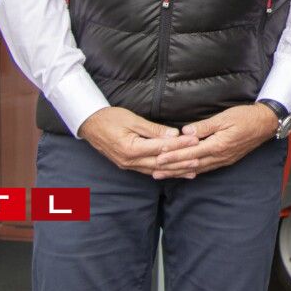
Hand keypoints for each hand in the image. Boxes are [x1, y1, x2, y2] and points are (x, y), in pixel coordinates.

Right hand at [78, 107, 195, 175]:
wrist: (90, 124)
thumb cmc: (111, 118)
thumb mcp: (133, 120)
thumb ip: (154, 130)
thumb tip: (174, 135)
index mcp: (131, 148)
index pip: (161, 148)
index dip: (180, 144)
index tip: (195, 140)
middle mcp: (130, 161)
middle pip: (161, 163)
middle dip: (181, 161)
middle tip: (199, 158)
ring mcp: (128, 165)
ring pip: (156, 170)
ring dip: (175, 171)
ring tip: (192, 171)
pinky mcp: (128, 165)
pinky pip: (148, 170)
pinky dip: (163, 171)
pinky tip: (174, 172)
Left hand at [149, 104, 279, 179]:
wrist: (266, 123)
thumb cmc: (245, 117)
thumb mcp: (224, 117)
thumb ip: (204, 127)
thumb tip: (185, 132)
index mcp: (218, 145)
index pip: (190, 153)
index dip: (173, 156)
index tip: (158, 158)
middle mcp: (219, 156)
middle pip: (191, 165)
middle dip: (171, 169)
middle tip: (154, 172)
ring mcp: (223, 160)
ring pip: (197, 169)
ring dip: (179, 172)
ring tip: (164, 175)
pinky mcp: (226, 159)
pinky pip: (206, 168)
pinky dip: (193, 171)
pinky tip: (185, 172)